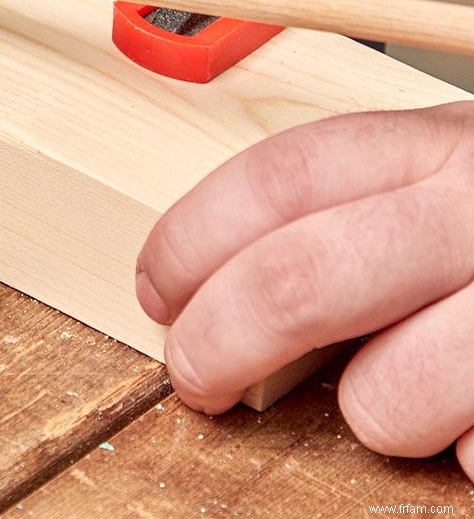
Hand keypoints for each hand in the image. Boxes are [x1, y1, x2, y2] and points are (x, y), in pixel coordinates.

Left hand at [136, 102, 473, 474]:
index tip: (158, 287)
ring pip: (390, 399)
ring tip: (404, 398)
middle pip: (304, 279)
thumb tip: (223, 279)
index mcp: (444, 144)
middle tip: (196, 376)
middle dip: (221, 340)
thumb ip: (362, 208)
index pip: (281, 179)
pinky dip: (469, 455)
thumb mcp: (454, 177)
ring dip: (374, 416)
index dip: (196, 237)